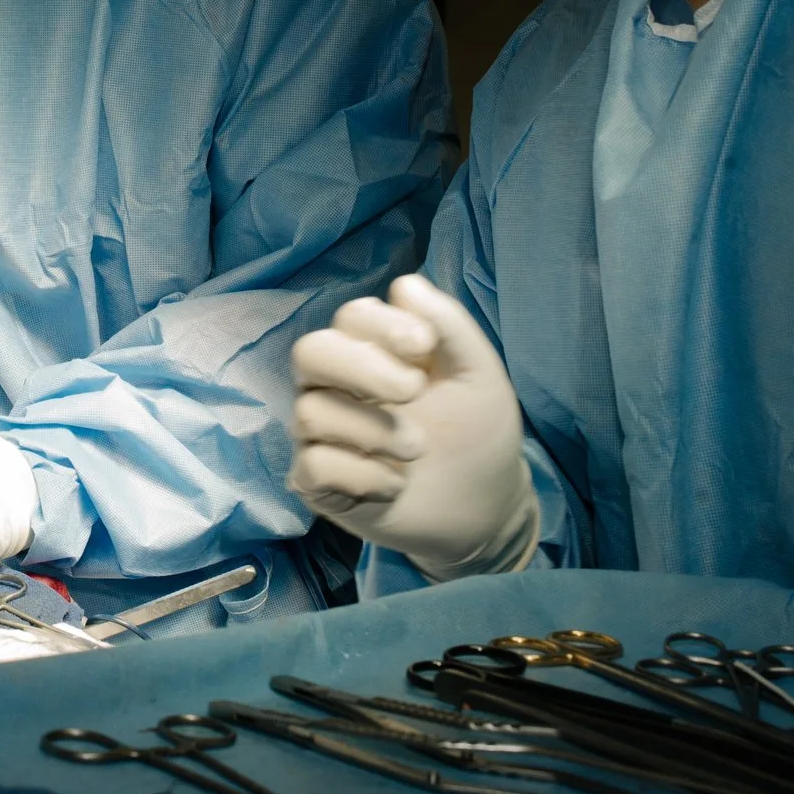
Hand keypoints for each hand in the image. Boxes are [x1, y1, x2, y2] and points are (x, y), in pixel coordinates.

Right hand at [287, 273, 538, 579]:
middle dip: (361, 368)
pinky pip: (314, 466)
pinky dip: (361, 476)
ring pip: (311, 413)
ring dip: (374, 431)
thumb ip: (449, 325)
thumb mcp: (478, 373)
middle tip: (414, 391)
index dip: (381, 325)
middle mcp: (336, 385)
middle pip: (309, 352)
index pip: (350, 317)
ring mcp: (322, 434)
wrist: (485, 507)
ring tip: (417, 449)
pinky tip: (394, 484)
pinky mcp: (317, 482)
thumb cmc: (476, 431)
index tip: (424, 345)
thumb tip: (405, 285)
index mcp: (372, 350)